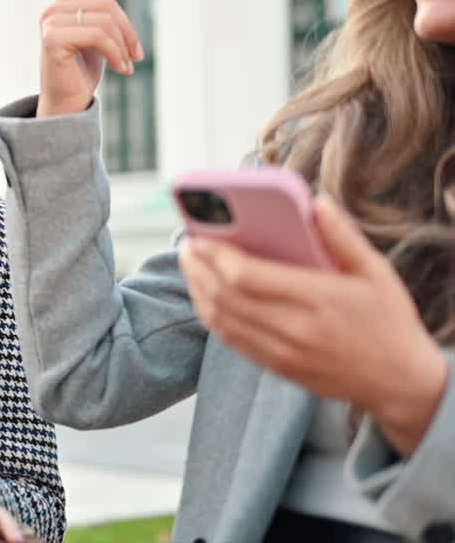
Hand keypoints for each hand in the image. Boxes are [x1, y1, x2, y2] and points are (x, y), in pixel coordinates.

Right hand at [38, 0, 143, 117]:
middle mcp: (54, 9)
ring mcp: (50, 22)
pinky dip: (117, 54)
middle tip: (137, 56)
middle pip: (107, 3)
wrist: (66, 105)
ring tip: (127, 66)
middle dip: (128, 30)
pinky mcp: (53, 38)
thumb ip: (99, 8)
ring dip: (124, 46)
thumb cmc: (82, 73)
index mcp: (65, 5)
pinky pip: (99, 35)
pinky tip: (121, 70)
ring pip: (106, 20)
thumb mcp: (98, 38)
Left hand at [180, 195, 448, 454]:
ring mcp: (281, 352)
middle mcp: (294, 329)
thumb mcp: (377, 273)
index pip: (247, 276)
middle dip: (197, 268)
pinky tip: (206, 294)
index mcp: (318, 299)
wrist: (400, 383)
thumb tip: (317, 203)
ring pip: (220, 320)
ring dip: (197, 290)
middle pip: (224, 296)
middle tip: (187, 244)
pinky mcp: (276, 367)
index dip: (216, 254)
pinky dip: (210, 315)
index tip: (200, 235)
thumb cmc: (388, 321)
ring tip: (191, 265)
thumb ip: (344, 237)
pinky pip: (229, 340)